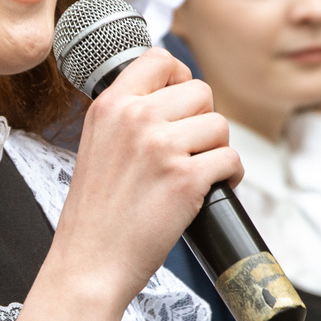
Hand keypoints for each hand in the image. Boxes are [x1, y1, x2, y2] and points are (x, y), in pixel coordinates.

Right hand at [51, 47, 239, 312]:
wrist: (90, 262)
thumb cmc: (96, 213)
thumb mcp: (96, 145)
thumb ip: (127, 117)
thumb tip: (174, 97)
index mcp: (109, 106)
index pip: (159, 59)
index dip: (180, 79)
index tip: (182, 104)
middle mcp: (135, 118)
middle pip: (200, 92)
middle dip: (202, 122)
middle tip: (189, 150)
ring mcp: (161, 147)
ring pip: (219, 125)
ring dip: (216, 150)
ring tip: (197, 173)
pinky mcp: (185, 178)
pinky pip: (230, 159)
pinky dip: (230, 176)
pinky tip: (212, 189)